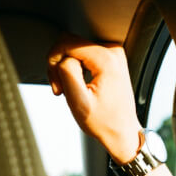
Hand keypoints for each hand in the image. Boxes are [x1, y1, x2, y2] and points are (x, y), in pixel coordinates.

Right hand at [47, 34, 141, 163]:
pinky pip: (83, 55)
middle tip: (61, 88)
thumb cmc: (104, 122)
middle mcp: (113, 52)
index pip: (67, 42)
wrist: (122, 132)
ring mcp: (114, 55)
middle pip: (70, 44)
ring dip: (66, 68)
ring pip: (75, 49)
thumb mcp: (78, 101)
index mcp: (107, 60)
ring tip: (69, 89)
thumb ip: (67, 72)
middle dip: (59, 65)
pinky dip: (76, 69)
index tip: (57, 85)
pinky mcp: (111, 60)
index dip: (54, 62)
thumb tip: (62, 56)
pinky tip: (78, 85)